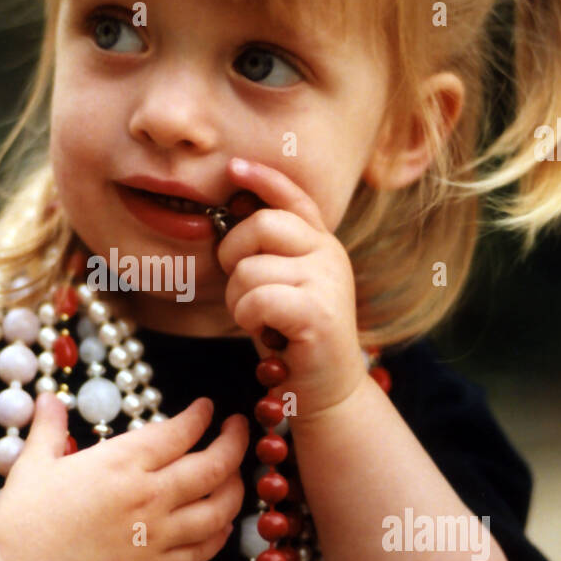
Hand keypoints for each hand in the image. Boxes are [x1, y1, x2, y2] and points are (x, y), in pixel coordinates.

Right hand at [0, 391, 249, 560]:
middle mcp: (147, 496)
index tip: (208, 409)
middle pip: (212, 467)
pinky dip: (219, 536)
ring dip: (235, 490)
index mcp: (121, 462)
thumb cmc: (20, 518)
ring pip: (217, 511)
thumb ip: (49, 427)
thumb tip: (51, 397)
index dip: (200, 417)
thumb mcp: (34, 462)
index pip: (179, 432)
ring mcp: (154, 536)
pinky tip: (221, 525)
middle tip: (241, 429)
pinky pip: (201, 552)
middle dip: (234, 444)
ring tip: (237, 477)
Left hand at [215, 157, 368, 422]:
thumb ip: (266, 252)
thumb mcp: (282, 285)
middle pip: (261, 224)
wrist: (327, 392)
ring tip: (260, 321)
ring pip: (249, 268)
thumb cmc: (292, 338)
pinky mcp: (318, 312)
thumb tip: (231, 212)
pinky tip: (266, 334)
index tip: (233, 168)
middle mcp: (330, 253)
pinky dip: (247, 318)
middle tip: (243, 290)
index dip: (264, 179)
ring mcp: (328, 280)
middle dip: (233, 255)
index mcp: (321, 243)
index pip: (293, 197)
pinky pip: (256, 299)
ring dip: (238, 300)